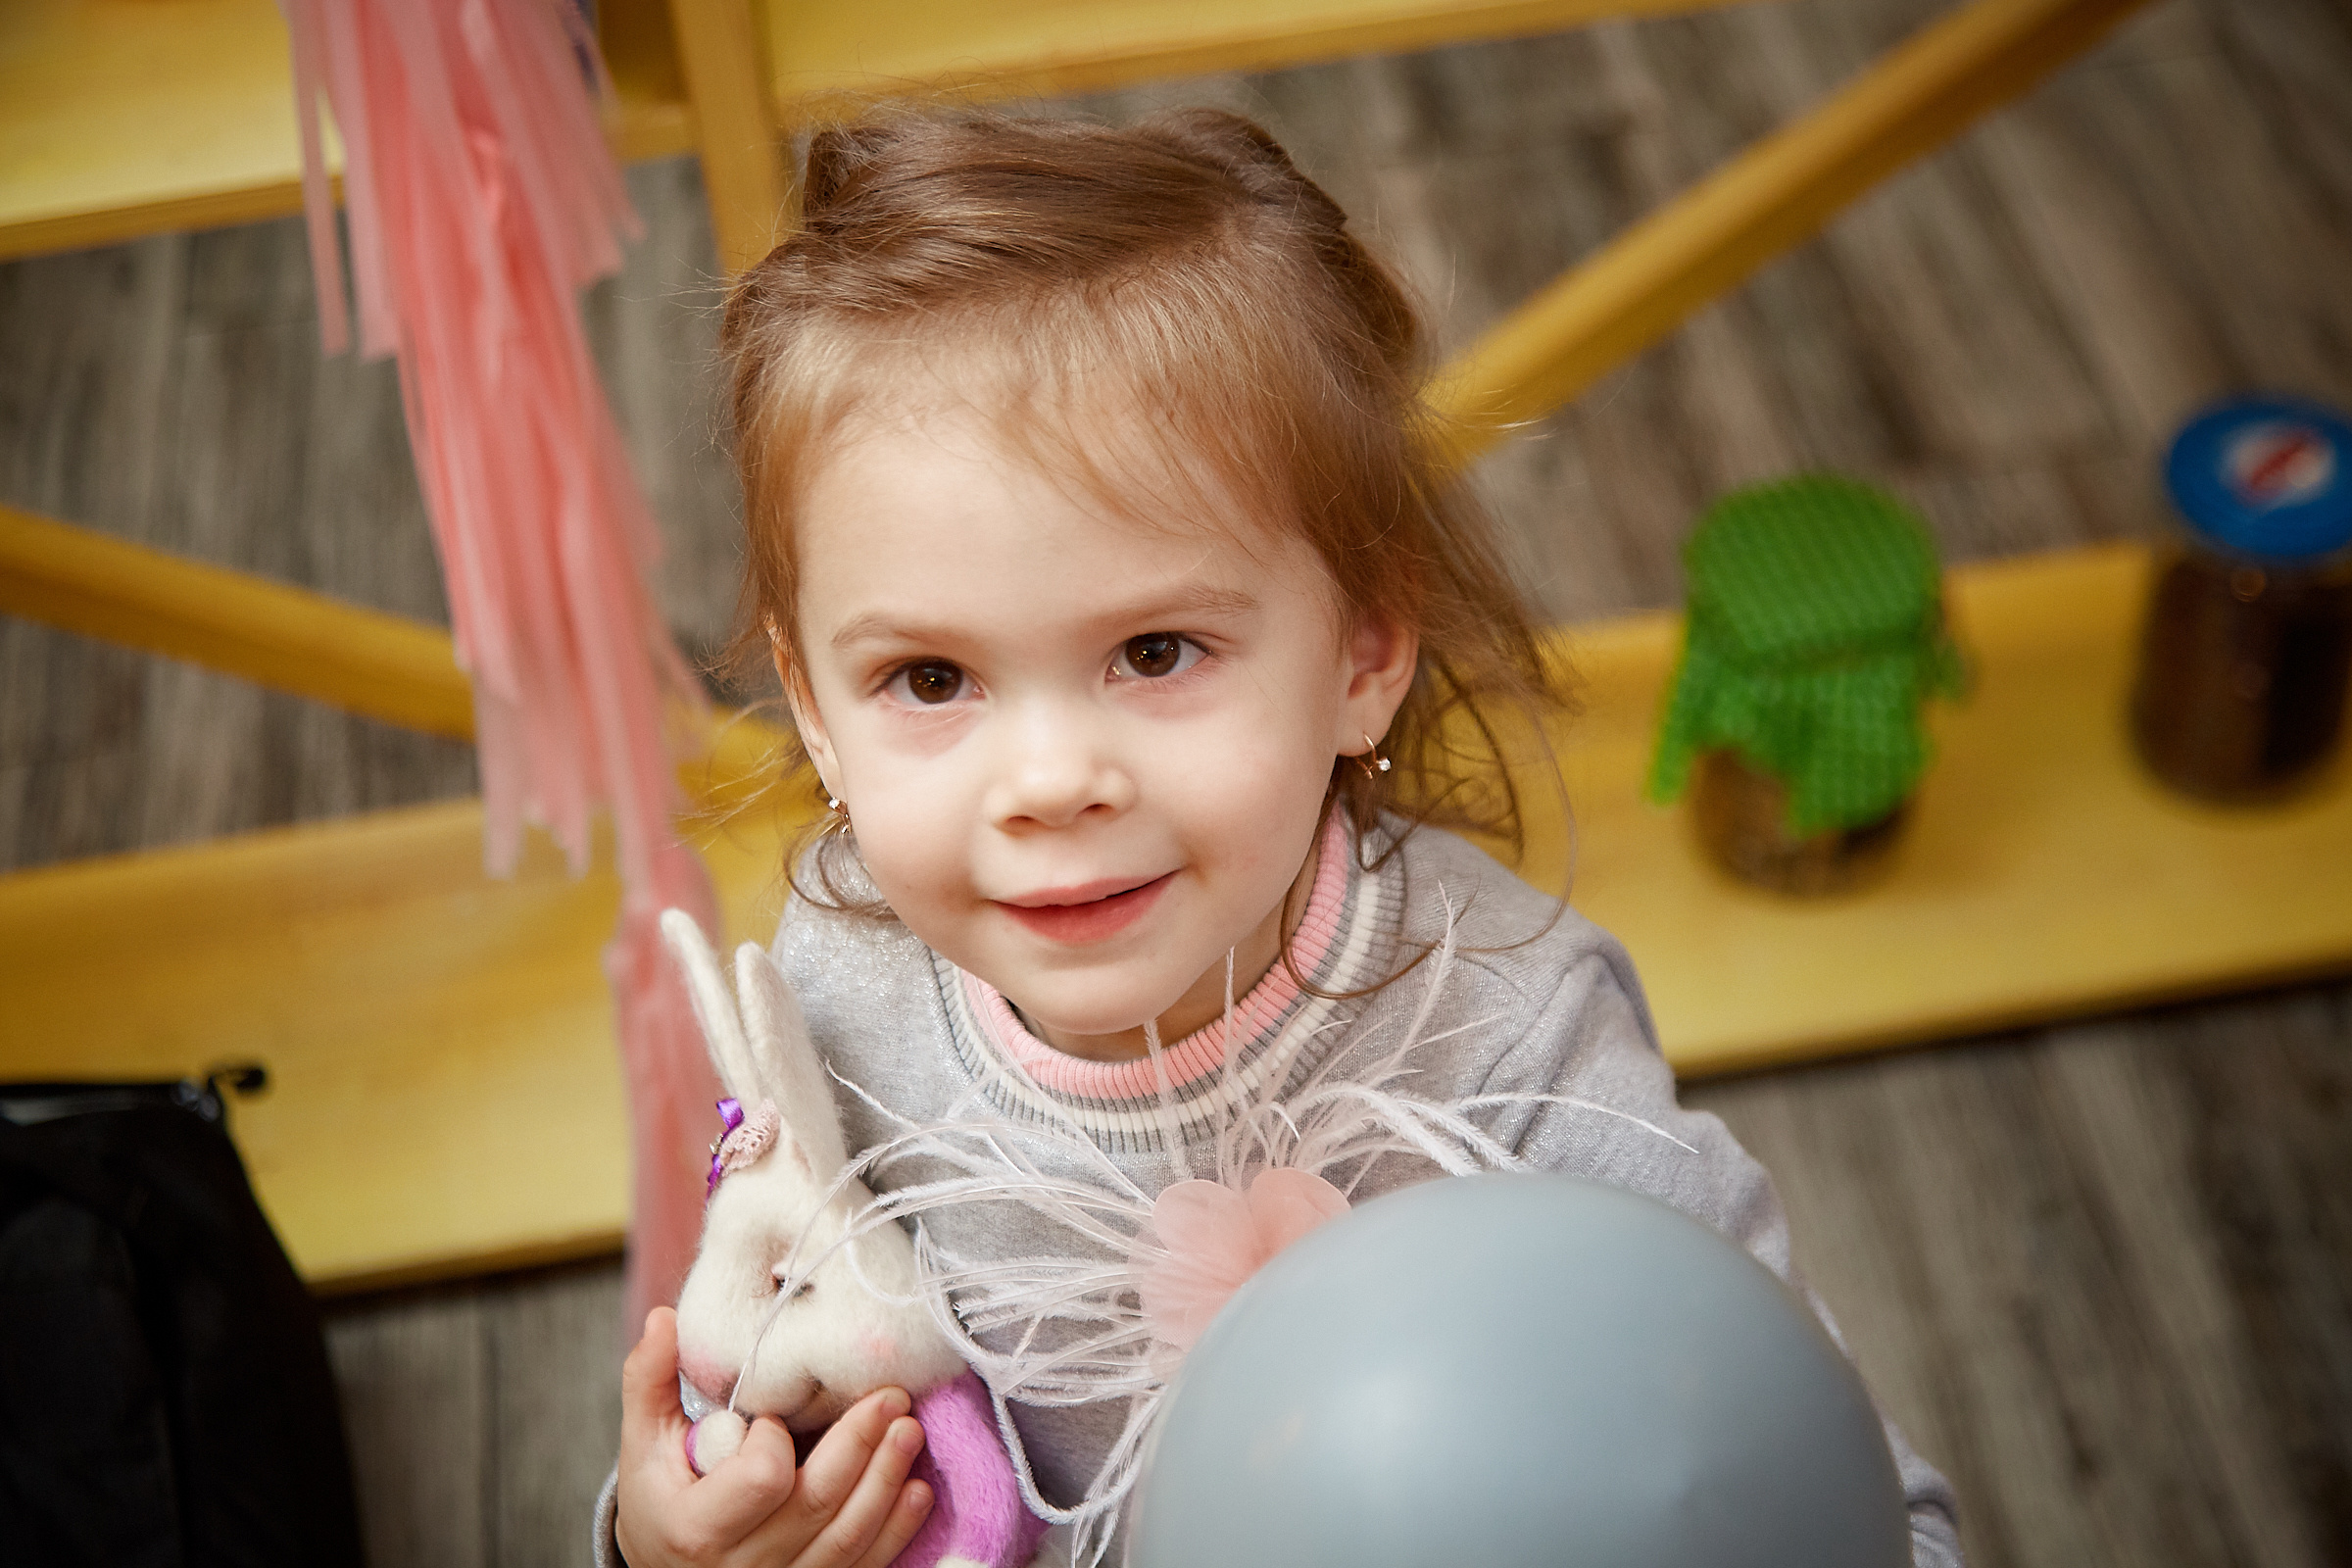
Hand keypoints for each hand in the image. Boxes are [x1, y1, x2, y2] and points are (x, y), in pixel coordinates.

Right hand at [615, 1307, 933, 1567]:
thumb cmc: (660, 1502)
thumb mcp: (645, 1444)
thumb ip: (649, 1381)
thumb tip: (663, 1317)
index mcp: (697, 1527)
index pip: (760, 1479)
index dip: (775, 1441)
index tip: (774, 1416)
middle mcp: (741, 1567)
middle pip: (817, 1503)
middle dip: (861, 1444)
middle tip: (892, 1397)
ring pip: (848, 1537)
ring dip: (887, 1480)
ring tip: (911, 1429)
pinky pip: (862, 1566)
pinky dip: (895, 1529)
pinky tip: (917, 1490)